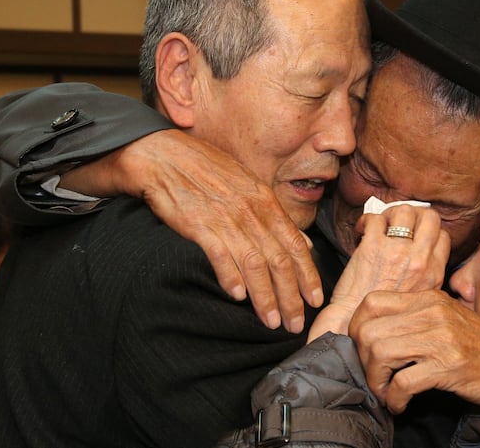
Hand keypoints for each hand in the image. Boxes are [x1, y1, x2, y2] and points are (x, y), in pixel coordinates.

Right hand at [60, 129, 321, 332]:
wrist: (164, 154)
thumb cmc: (207, 171)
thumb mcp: (249, 187)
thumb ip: (276, 218)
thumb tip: (305, 243)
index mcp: (266, 201)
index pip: (296, 244)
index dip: (307, 275)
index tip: (316, 300)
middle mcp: (251, 211)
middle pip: (279, 260)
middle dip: (291, 296)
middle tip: (296, 324)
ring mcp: (226, 217)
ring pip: (255, 263)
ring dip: (265, 296)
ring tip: (272, 322)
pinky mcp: (198, 223)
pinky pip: (219, 253)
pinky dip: (230, 276)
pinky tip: (237, 296)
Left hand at [308, 204, 448, 340]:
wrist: (353, 327)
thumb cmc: (382, 319)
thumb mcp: (419, 303)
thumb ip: (426, 279)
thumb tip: (422, 257)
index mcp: (434, 273)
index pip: (443, 235)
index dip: (429, 230)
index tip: (415, 235)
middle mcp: (419, 260)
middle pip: (430, 216)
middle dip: (415, 214)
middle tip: (399, 223)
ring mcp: (397, 251)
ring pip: (404, 210)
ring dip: (390, 213)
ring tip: (381, 225)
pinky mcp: (373, 247)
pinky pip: (374, 218)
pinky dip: (366, 220)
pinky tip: (362, 231)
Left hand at [348, 290, 479, 420]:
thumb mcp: (447, 318)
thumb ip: (415, 317)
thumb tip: (373, 331)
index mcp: (428, 298)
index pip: (372, 302)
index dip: (357, 328)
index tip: (363, 351)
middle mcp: (432, 312)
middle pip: (369, 330)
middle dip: (363, 361)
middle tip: (375, 377)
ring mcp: (441, 338)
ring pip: (381, 353)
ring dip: (376, 381)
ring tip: (386, 392)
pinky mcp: (449, 366)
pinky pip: (402, 382)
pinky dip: (394, 398)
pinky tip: (400, 404)